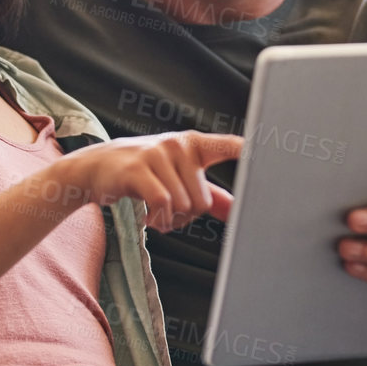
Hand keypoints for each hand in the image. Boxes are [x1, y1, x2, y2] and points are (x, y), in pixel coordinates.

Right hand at [57, 131, 241, 230]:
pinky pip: (163, 205)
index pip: (227, 145)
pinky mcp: (138, 169)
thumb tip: (241, 211)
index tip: (268, 151)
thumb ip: (211, 195)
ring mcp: (157, 154)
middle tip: (168, 211)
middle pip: (202, 201)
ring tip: (156, 213)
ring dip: (169, 221)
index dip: (248, 150)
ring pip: (183, 206)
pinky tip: (149, 218)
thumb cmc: (145, 173)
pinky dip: (158, 220)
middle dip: (186, 217)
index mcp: (195, 145)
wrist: (97, 167)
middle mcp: (179, 144)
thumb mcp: (180, 179)